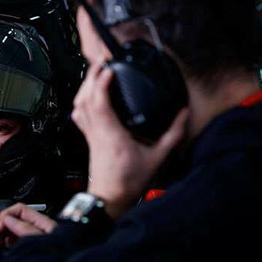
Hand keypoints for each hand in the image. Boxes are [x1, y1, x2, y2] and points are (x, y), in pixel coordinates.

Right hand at [0, 203, 56, 247]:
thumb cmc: (57, 255)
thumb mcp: (37, 240)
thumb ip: (22, 228)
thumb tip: (7, 219)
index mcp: (41, 222)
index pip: (19, 209)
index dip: (6, 215)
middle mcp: (37, 227)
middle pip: (15, 217)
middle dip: (1, 224)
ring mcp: (34, 236)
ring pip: (14, 227)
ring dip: (2, 232)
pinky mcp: (31, 246)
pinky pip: (16, 238)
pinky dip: (7, 239)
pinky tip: (4, 245)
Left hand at [71, 64, 188, 220]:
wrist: (110, 199)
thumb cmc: (128, 182)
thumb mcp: (157, 158)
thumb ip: (172, 134)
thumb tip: (183, 115)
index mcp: (111, 134)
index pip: (100, 102)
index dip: (101, 83)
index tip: (109, 69)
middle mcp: (97, 132)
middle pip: (85, 99)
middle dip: (91, 78)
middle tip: (101, 63)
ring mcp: (90, 136)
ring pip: (79, 106)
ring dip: (85, 88)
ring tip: (95, 74)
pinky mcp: (89, 140)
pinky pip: (79, 116)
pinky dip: (82, 102)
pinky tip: (89, 96)